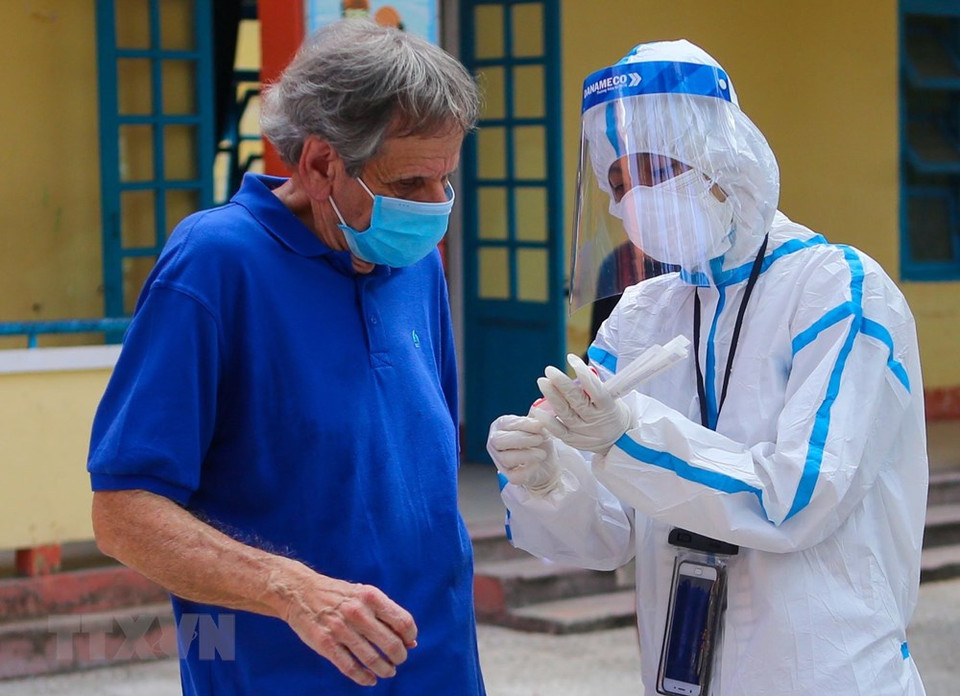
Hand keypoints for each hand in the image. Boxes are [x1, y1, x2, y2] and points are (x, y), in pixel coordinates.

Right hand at [279, 563, 417, 686]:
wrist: (300, 592)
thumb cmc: (338, 595)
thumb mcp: (365, 595)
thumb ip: (387, 615)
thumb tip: (411, 642)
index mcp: (371, 596)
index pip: (403, 622)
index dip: (410, 636)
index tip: (408, 642)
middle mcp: (358, 612)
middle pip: (391, 644)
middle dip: (399, 657)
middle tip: (398, 660)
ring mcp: (341, 629)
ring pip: (373, 659)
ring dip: (385, 670)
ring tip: (388, 671)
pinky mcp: (326, 644)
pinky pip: (350, 668)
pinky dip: (364, 678)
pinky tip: (370, 679)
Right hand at [486, 414, 561, 494]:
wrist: (547, 463)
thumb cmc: (540, 441)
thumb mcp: (539, 427)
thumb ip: (536, 420)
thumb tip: (536, 412)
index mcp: (500, 426)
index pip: (506, 424)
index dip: (523, 424)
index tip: (539, 426)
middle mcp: (495, 443)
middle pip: (498, 441)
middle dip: (521, 439)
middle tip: (539, 439)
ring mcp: (499, 461)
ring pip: (505, 458)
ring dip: (527, 455)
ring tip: (542, 453)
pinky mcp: (509, 476)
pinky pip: (514, 475)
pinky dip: (527, 470)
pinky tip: (536, 464)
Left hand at [534, 353, 631, 452]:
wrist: (617, 440)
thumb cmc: (610, 412)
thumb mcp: (612, 398)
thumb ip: (595, 386)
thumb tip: (577, 367)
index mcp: (608, 408)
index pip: (596, 390)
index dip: (584, 374)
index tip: (571, 358)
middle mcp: (596, 420)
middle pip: (577, 401)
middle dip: (562, 384)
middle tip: (549, 370)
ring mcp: (584, 432)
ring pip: (565, 414)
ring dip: (552, 397)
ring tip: (542, 382)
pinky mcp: (573, 441)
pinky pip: (558, 431)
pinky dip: (548, 421)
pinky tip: (538, 410)